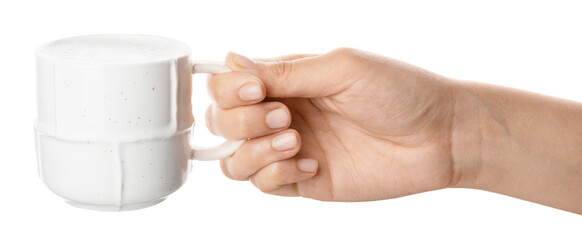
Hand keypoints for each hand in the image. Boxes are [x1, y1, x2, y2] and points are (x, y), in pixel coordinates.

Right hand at [206, 48, 457, 200]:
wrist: (439, 136)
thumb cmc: (399, 91)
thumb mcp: (341, 68)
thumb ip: (285, 70)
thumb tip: (231, 62)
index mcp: (288, 80)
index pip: (228, 84)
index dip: (229, 89)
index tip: (257, 90)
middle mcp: (283, 113)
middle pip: (222, 123)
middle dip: (242, 121)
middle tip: (285, 115)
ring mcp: (291, 149)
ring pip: (234, 160)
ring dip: (255, 151)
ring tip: (295, 140)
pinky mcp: (304, 181)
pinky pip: (264, 185)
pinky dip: (276, 174)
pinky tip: (311, 164)